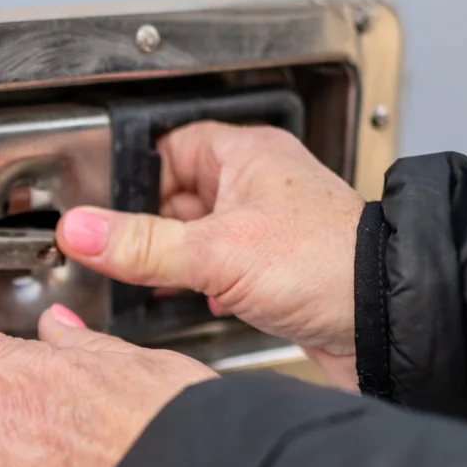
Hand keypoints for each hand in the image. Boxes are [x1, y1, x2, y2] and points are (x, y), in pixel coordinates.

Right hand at [53, 121, 364, 388]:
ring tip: (160, 277)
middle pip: (180, 194)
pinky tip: (200, 299)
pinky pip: (223, 268)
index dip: (134, 174)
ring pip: (201, 235)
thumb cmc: (328, 264)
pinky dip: (205, 284)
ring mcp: (270, 228)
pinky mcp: (278, 269)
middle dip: (151, 225)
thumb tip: (79, 230)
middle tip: (124, 248)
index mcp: (247, 155)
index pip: (171, 146)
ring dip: (178, 258)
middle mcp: (260, 186)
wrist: (386, 320)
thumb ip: (141, 244)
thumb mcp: (215, 252)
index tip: (103, 202)